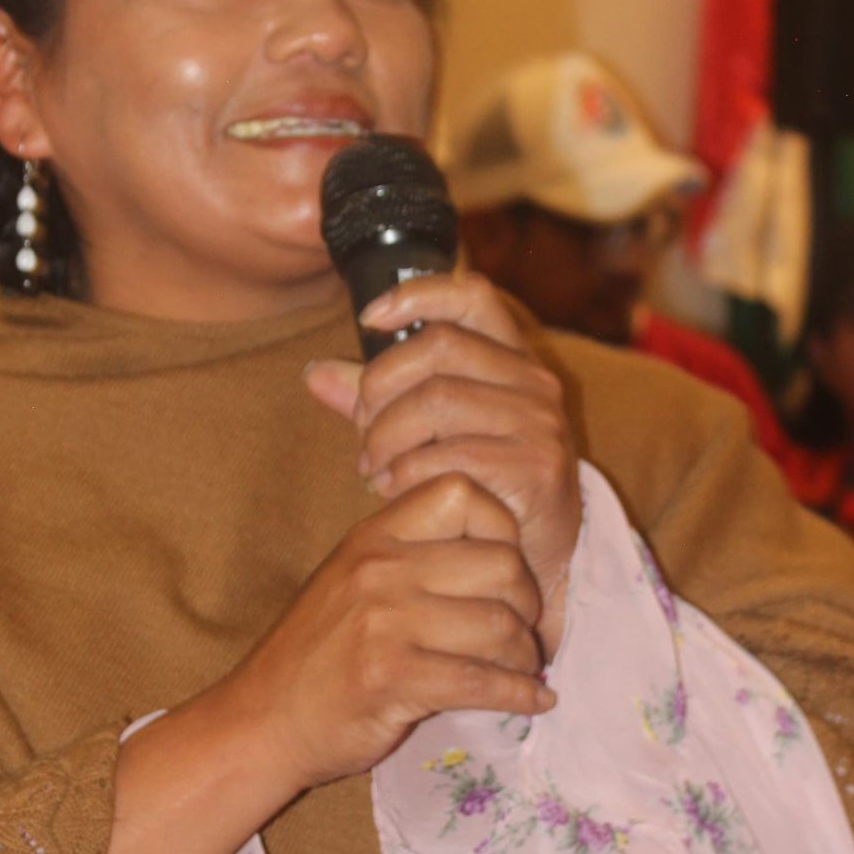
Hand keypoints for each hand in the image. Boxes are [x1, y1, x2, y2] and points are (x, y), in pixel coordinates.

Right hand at [224, 471, 553, 795]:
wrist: (262, 721)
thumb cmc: (316, 654)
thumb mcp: (352, 580)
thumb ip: (411, 557)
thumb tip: (501, 556)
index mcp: (373, 537)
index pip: (462, 493)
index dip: (503, 528)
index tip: (506, 571)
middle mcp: (380, 569)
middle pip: (500, 563)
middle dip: (527, 604)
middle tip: (522, 630)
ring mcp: (383, 623)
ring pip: (499, 624)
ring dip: (523, 654)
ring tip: (521, 668)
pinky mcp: (391, 678)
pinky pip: (481, 681)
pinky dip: (518, 694)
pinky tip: (532, 700)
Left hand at [304, 272, 582, 655]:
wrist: (537, 559)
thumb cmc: (479, 484)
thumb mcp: (430, 433)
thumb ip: (379, 400)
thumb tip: (314, 373)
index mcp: (513, 359)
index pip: (473, 295)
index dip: (418, 294)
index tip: (368, 317)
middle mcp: (534, 382)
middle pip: (438, 348)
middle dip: (381, 385)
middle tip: (359, 430)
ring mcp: (539, 424)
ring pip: (436, 400)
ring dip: (386, 435)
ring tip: (371, 467)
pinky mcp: (536, 468)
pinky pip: (449, 456)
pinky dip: (407, 472)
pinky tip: (393, 490)